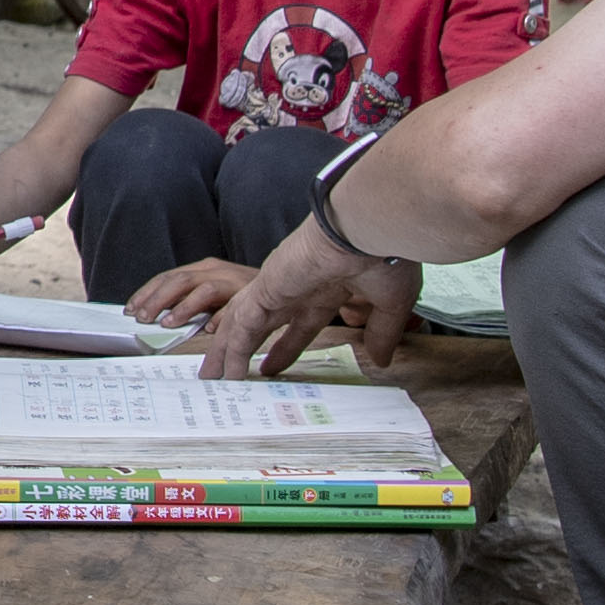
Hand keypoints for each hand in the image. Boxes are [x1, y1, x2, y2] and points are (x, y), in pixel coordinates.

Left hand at [120, 255, 255, 327]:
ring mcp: (231, 278)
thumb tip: (165, 321)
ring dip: (182, 308)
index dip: (147, 292)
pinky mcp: (249, 290)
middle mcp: (214, 269)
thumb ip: (192, 306)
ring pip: (199, 288)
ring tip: (167, 323)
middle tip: (142, 318)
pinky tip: (208, 328)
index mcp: (203, 269)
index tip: (131, 309)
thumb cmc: (247, 296)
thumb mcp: (214, 298)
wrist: (285, 283)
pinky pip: (230, 302)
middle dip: (156, 300)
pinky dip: (218, 315)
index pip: (167, 277)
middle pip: (177, 281)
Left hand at [195, 213, 423, 378]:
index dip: (285, 347)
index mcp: (328, 288)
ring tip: (213, 377)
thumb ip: (382, 333)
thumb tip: (382, 359)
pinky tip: (226, 369)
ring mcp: (279, 285)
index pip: (300, 324)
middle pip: (262, 325)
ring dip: (228, 350)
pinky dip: (233, 347)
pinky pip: (243, 324)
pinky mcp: (266, 287)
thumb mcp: (391, 304)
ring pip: (244, 323)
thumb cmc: (386, 256)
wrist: (369, 227)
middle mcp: (298, 287)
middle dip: (245, 349)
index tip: (271, 366)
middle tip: (229, 373)